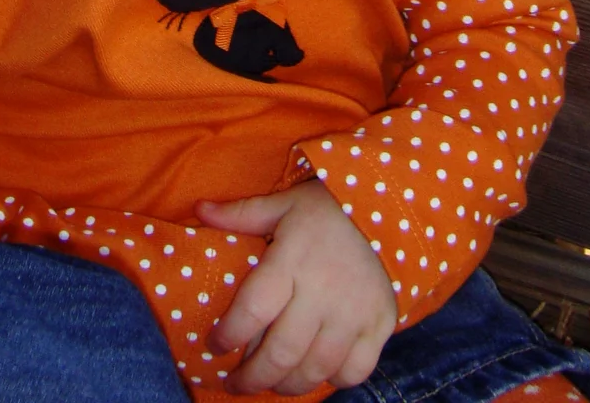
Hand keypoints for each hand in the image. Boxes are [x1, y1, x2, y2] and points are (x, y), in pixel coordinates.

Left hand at [199, 179, 395, 395]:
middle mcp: (323, 291)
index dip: (228, 335)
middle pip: (281, 352)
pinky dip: (332, 380)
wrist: (391, 209)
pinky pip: (353, 371)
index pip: (252, 309)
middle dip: (252, 377)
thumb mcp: (284, 204)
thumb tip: (199, 210)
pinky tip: (315, 373)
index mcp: (293, 260)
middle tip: (235, 383)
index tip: (214, 346)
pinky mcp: (380, 326)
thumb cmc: (328, 209)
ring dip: (286, 386)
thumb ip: (242, 213)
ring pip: (315, 369)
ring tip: (270, 384)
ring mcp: (354, 313)